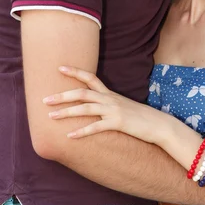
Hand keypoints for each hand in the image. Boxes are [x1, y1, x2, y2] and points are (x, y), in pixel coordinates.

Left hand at [44, 66, 164, 143]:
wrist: (158, 124)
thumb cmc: (140, 117)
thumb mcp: (123, 106)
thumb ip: (109, 104)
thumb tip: (96, 106)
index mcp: (110, 94)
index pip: (90, 78)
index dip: (75, 72)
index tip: (59, 68)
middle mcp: (110, 99)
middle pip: (82, 93)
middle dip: (62, 95)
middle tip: (45, 99)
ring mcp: (114, 110)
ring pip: (85, 108)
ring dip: (66, 112)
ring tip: (51, 116)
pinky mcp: (118, 123)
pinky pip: (96, 126)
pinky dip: (81, 131)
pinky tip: (70, 136)